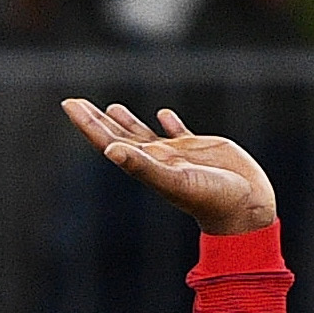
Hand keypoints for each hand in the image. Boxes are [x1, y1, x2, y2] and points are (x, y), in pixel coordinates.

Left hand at [64, 100, 275, 233]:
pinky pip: (180, 133)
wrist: (245, 210)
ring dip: (127, 122)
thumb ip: (144, 166)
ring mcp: (177, 156)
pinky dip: (170, 123)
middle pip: (118, 136)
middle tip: (75, 102)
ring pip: (145, 135)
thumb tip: (109, 151)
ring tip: (111, 107)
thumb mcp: (175, 181)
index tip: (68, 103)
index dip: (87, 123)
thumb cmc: (212, 200)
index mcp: (145, 167)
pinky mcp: (200, 151)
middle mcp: (156, 161)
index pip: (108, 141)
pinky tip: (163, 114)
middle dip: (96, 119)